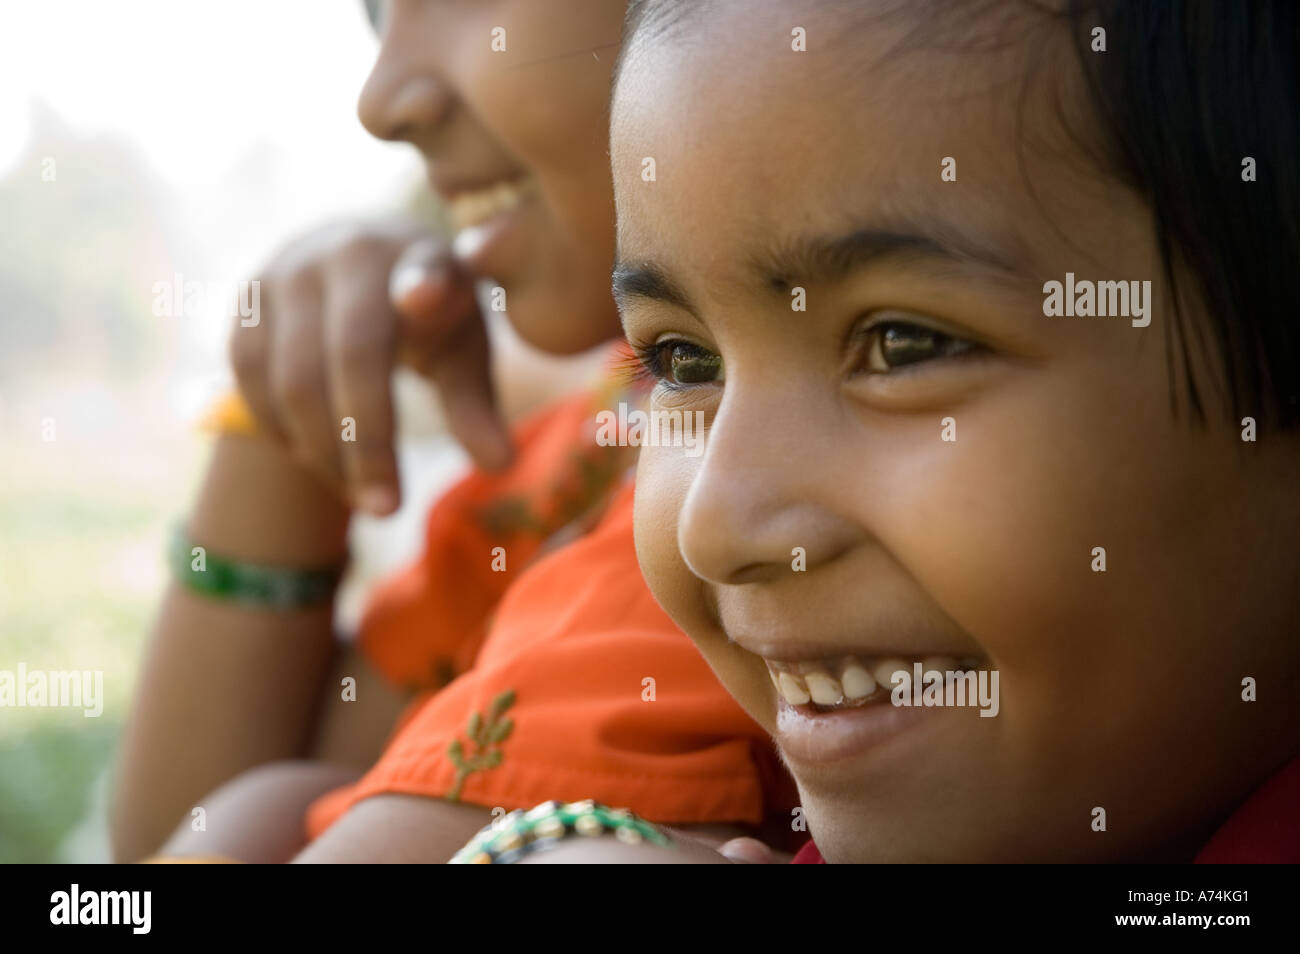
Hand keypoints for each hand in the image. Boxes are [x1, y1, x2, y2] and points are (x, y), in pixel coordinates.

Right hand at [228, 221, 512, 516]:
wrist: (355, 257)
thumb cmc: (428, 316)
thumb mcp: (461, 350)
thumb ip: (474, 405)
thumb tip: (500, 466)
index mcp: (420, 256)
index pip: (424, 271)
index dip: (425, 283)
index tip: (425, 297)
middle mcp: (349, 251)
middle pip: (351, 358)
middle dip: (366, 444)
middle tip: (387, 509)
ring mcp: (289, 270)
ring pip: (292, 380)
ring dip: (322, 453)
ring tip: (359, 495)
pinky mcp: (248, 298)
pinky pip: (250, 380)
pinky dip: (281, 431)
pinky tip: (318, 460)